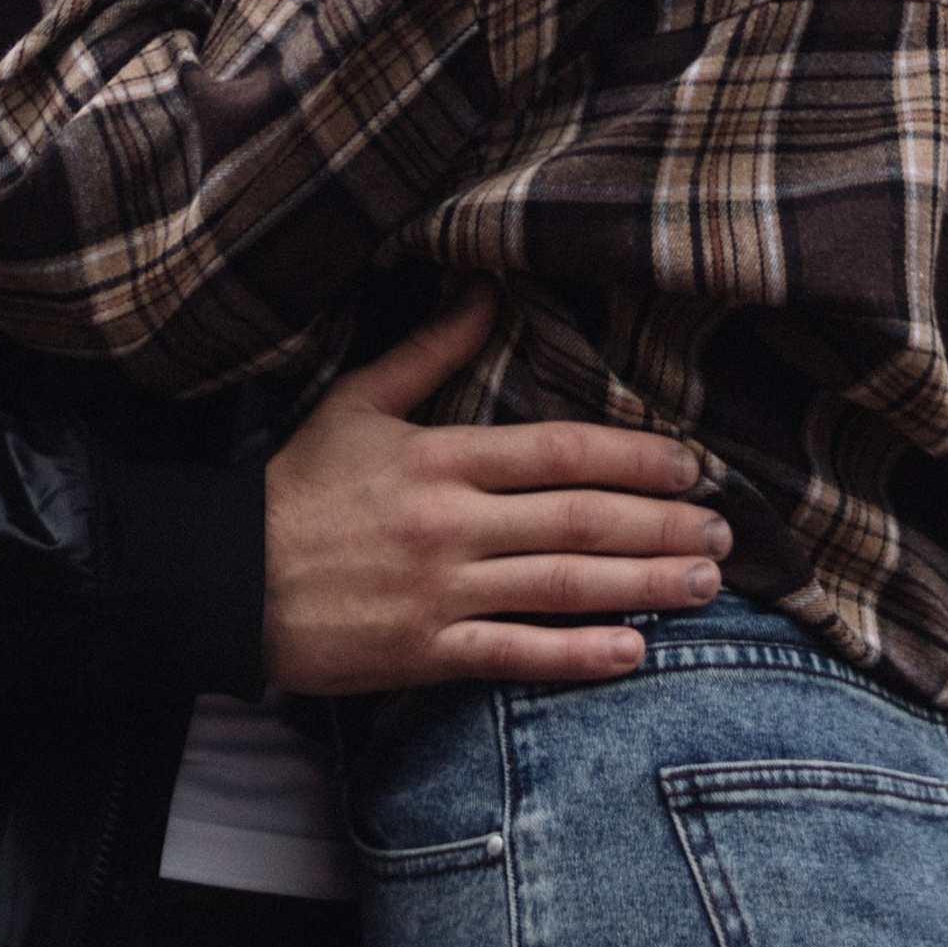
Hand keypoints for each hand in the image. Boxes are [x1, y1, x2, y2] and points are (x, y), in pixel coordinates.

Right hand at [263, 287, 729, 693]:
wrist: (224, 578)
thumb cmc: (294, 488)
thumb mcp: (357, 403)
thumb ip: (430, 351)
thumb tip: (486, 290)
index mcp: (440, 458)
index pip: (559, 451)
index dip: (633, 456)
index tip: (690, 464)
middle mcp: (450, 524)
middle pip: (578, 519)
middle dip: (660, 525)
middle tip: (723, 531)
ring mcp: (439, 592)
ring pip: (562, 585)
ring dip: (642, 585)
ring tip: (704, 584)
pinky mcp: (423, 653)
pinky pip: (514, 656)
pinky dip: (577, 656)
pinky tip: (633, 653)